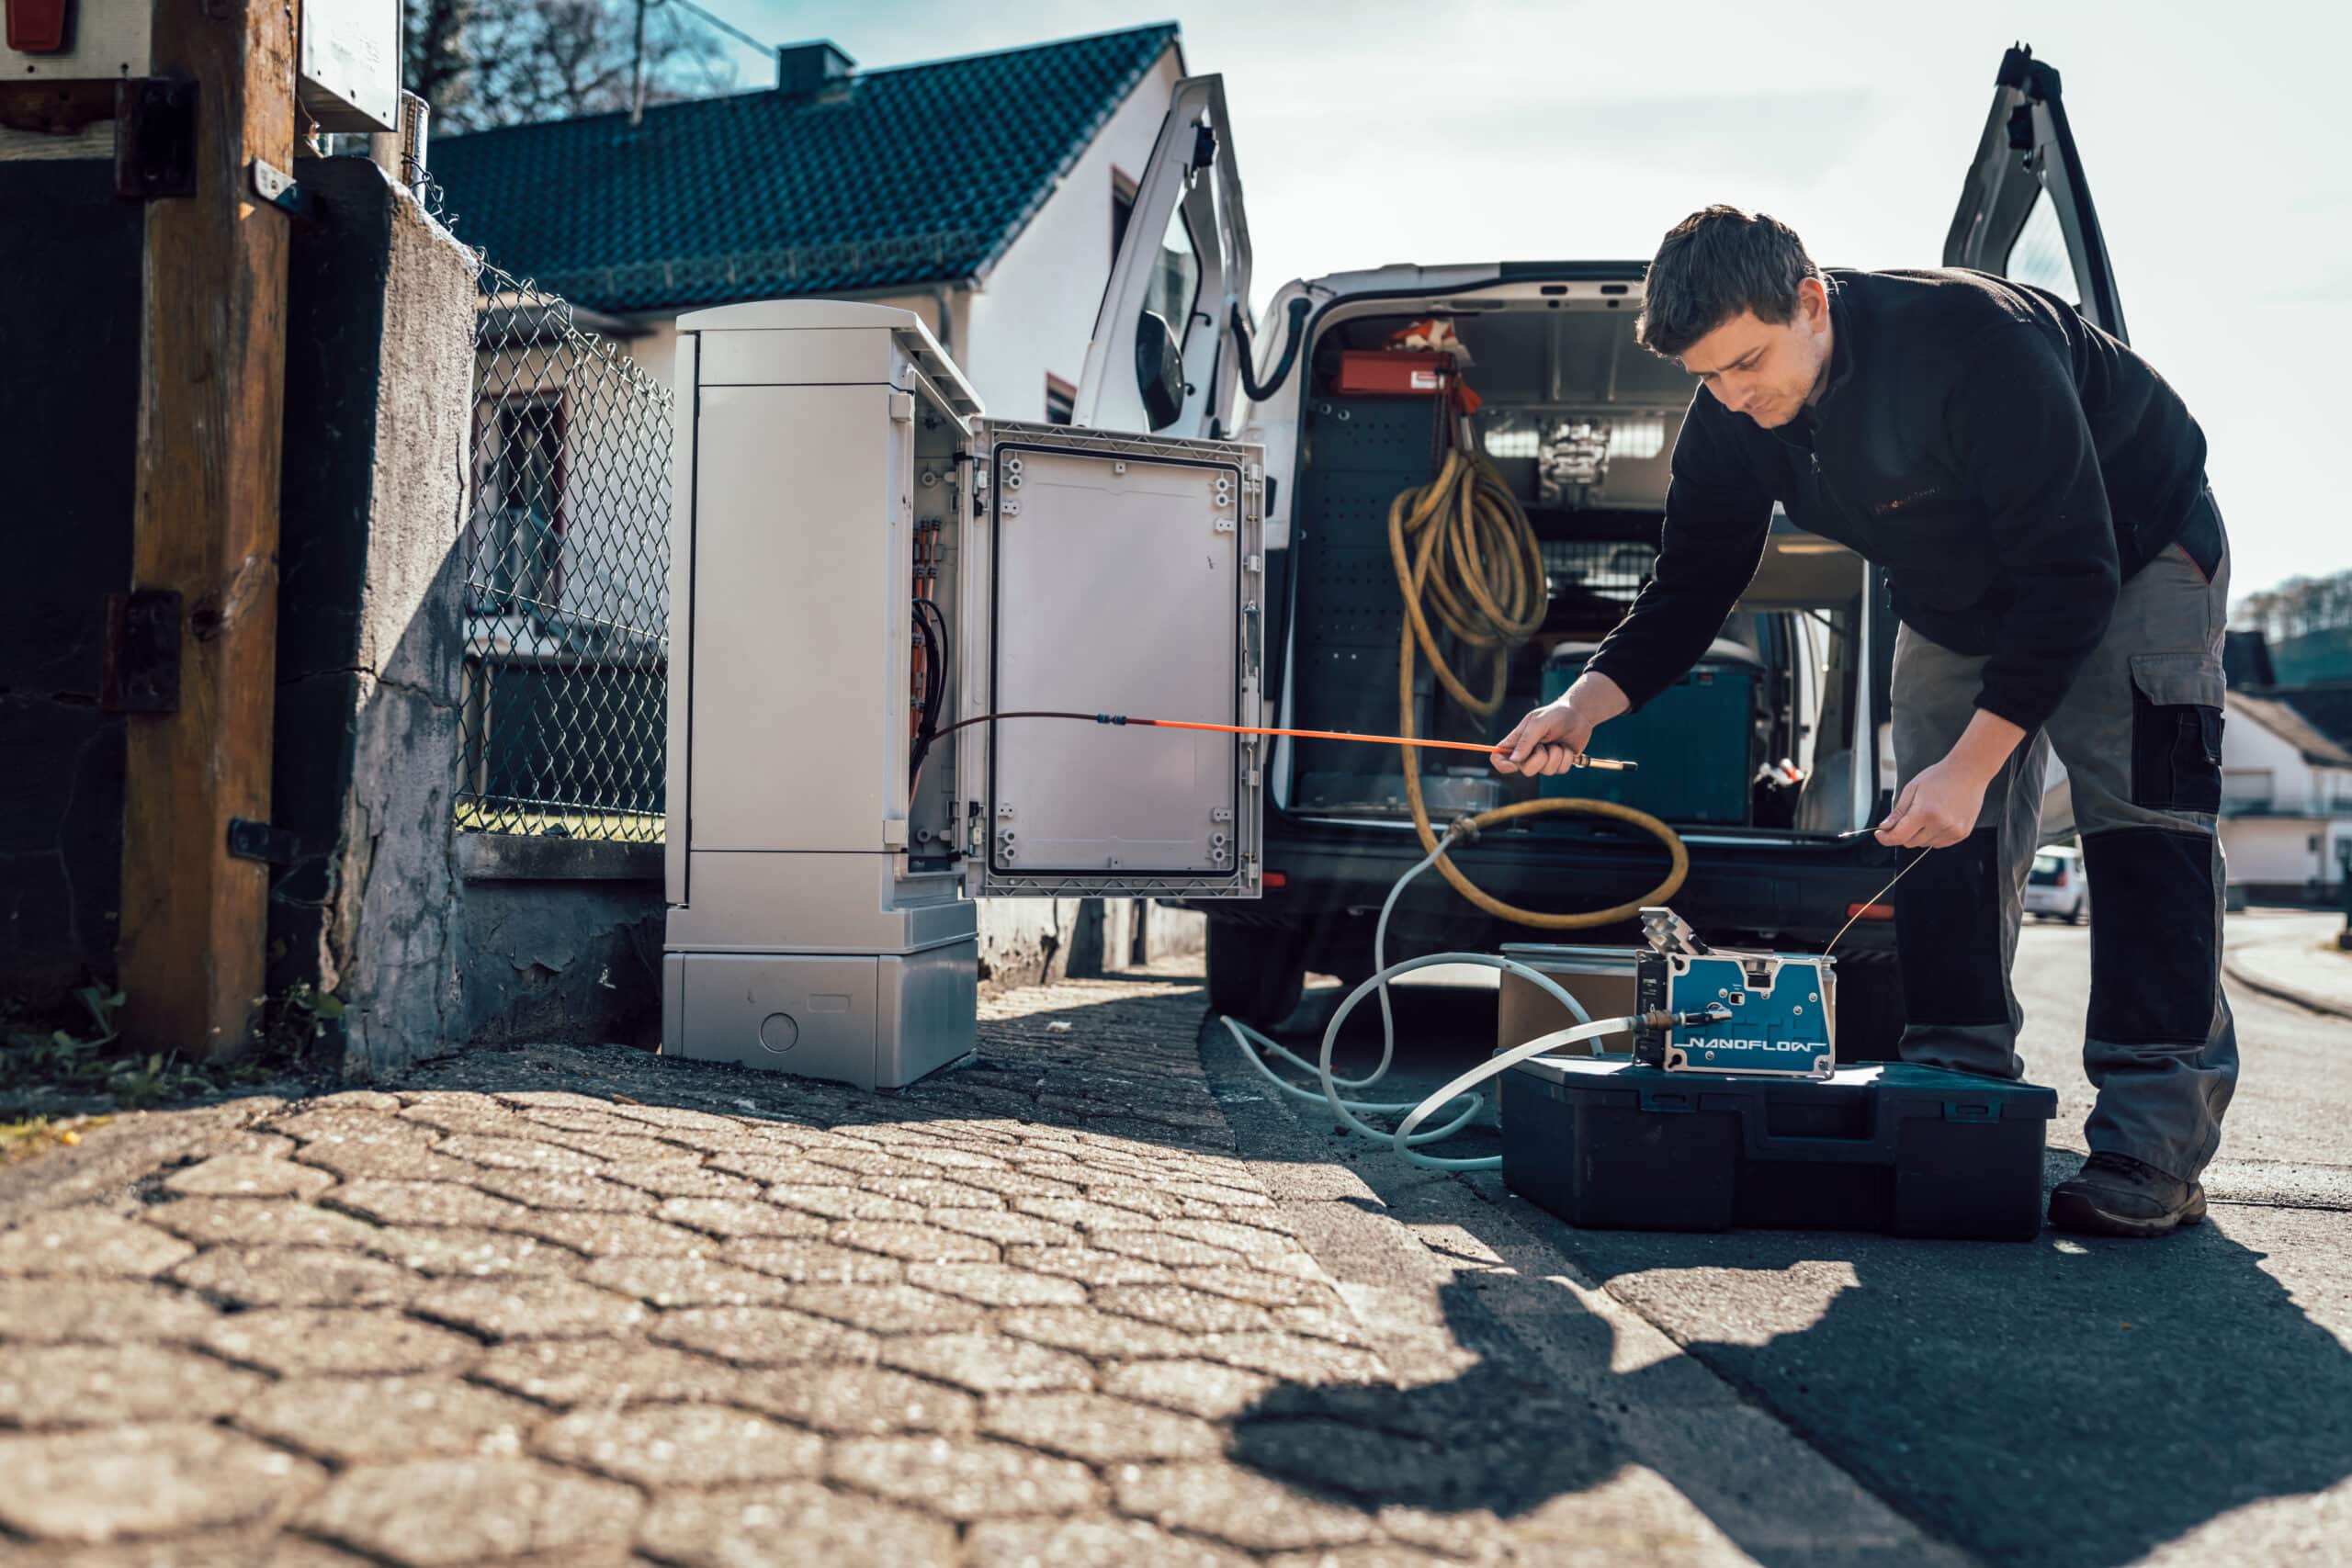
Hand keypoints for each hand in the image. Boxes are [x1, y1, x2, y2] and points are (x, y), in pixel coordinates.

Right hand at [1494, 701, 1596, 776]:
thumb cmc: (1555, 714)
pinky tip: (1566, 747)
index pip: (1498, 757)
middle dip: (1539, 759)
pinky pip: (1560, 770)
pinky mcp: (1558, 763)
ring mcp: (1543, 759)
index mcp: (1517, 741)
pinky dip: (1566, 758)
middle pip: (1526, 770)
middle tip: (1545, 745)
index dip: (1502, 765)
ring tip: (1558, 743)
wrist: (1579, 715)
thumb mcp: (1538, 722)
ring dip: (1556, 755)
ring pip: (1546, 771)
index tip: (1513, 765)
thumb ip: (1526, 741)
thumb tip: (1514, 760)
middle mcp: (1528, 753)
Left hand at [1875, 756, 1990, 847]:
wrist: (1969, 772)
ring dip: (1920, 835)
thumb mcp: (1912, 789)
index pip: (1899, 837)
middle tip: (1907, 817)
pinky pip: (1940, 843)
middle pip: (1911, 843)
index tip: (1880, 834)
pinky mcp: (1962, 833)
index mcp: (1924, 812)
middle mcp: (1940, 824)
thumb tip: (1885, 828)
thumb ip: (1898, 812)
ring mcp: (1953, 830)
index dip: (1886, 838)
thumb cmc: (1939, 777)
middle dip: (1903, 833)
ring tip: (1928, 814)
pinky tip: (1938, 819)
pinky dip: (1933, 836)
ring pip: (1925, 844)